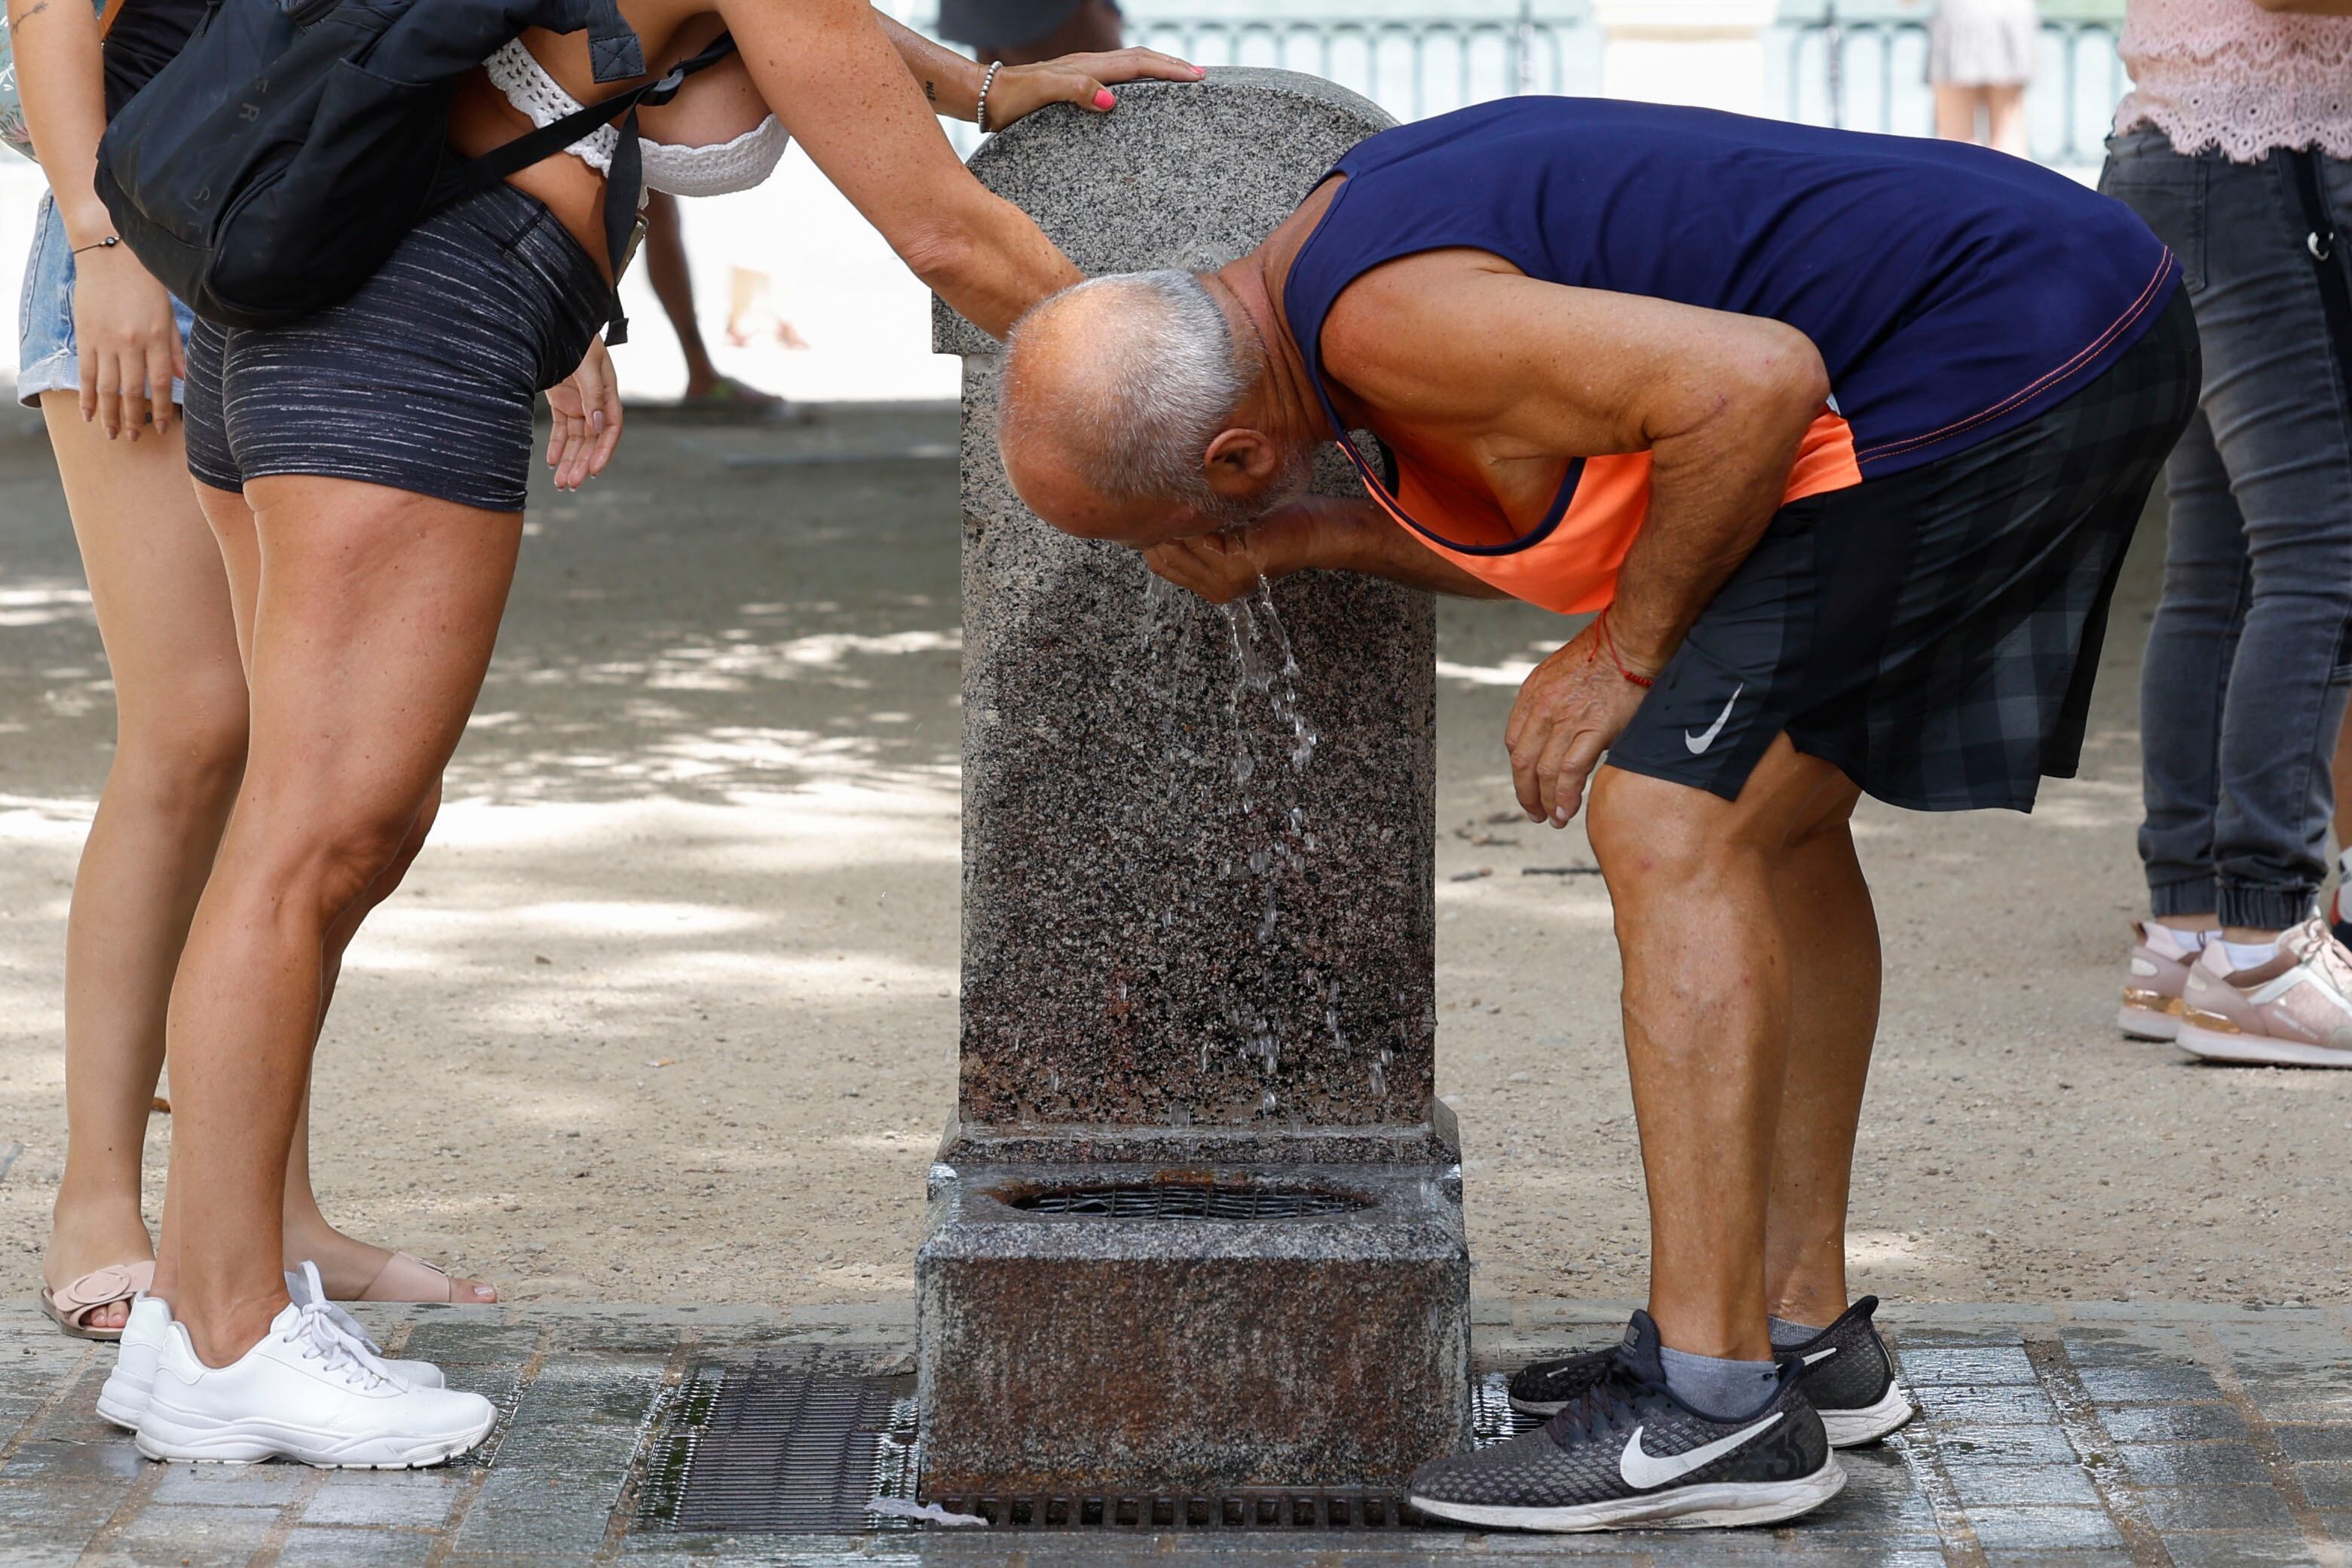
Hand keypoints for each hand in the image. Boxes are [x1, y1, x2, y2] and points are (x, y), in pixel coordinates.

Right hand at [72, 245, 183, 440]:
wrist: (110, 252)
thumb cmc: (145, 280)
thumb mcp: (168, 313)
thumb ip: (175, 348)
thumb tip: (183, 379)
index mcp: (156, 338)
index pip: (161, 384)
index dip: (162, 410)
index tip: (162, 428)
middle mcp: (131, 343)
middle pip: (132, 391)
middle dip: (133, 419)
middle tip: (134, 438)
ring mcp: (105, 340)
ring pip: (107, 387)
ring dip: (109, 414)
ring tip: (112, 434)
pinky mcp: (85, 335)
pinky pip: (86, 372)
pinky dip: (87, 395)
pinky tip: (89, 413)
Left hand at [545, 337, 621, 489]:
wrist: (555, 322)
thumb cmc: (576, 338)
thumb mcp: (587, 363)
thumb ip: (593, 393)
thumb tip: (598, 424)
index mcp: (608, 393)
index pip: (611, 429)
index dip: (604, 451)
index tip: (594, 470)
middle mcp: (596, 402)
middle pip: (592, 440)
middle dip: (582, 463)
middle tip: (571, 484)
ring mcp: (580, 403)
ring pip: (577, 440)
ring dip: (570, 460)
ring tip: (562, 483)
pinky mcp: (563, 402)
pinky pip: (562, 430)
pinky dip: (558, 446)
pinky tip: (552, 462)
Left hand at [985, 48, 1203, 129]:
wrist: (986, 96)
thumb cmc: (1012, 99)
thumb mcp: (1040, 94)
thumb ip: (1075, 91)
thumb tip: (1110, 101)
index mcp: (1088, 66)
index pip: (1138, 65)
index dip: (1169, 70)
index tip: (1196, 77)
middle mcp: (1090, 66)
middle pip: (1141, 59)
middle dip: (1173, 66)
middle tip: (1201, 77)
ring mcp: (1085, 73)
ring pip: (1132, 66)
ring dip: (1160, 70)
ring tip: (1184, 79)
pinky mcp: (1079, 84)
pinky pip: (1119, 78)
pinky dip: (1141, 80)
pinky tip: (1146, 92)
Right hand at [1140, 498, 1339, 603]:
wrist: (1315, 532)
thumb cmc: (1277, 524)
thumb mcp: (1229, 530)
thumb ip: (1199, 532)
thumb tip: (1160, 510)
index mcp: (1211, 585)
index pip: (1162, 564)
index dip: (1149, 537)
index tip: (1140, 509)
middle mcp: (1215, 589)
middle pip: (1163, 559)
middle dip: (1153, 529)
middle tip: (1146, 497)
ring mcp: (1224, 581)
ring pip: (1176, 548)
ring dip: (1170, 520)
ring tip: (1166, 491)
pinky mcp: (1234, 564)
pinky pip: (1197, 538)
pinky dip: (1191, 518)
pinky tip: (1191, 495)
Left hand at [1504, 616, 1657, 825]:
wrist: (1632, 639)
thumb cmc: (1609, 653)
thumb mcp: (1564, 672)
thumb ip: (1556, 700)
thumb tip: (1562, 729)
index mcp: (1533, 693)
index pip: (1515, 740)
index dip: (1521, 768)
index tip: (1530, 783)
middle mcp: (1542, 707)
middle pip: (1522, 761)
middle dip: (1526, 793)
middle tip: (1535, 812)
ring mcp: (1566, 718)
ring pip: (1543, 771)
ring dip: (1546, 801)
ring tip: (1554, 819)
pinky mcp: (1593, 728)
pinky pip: (1570, 771)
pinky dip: (1565, 796)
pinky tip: (1567, 811)